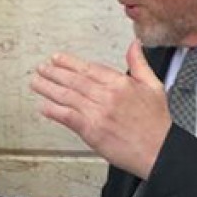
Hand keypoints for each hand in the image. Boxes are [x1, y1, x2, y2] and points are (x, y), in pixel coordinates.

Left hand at [31, 41, 170, 177]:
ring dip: (49, 88)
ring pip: (68, 96)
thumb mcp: (154, 86)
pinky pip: (68, 117)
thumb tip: (134, 45)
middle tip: (42, 68)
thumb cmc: (156, 124)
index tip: (57, 59)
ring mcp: (98, 113)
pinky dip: (54, 111)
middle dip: (54, 72)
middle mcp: (107, 96)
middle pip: (75, 80)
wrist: (160, 151)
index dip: (70, 63)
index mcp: (121, 83)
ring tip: (36, 82)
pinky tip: (44, 106)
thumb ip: (139, 64)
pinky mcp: (92, 131)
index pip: (89, 68)